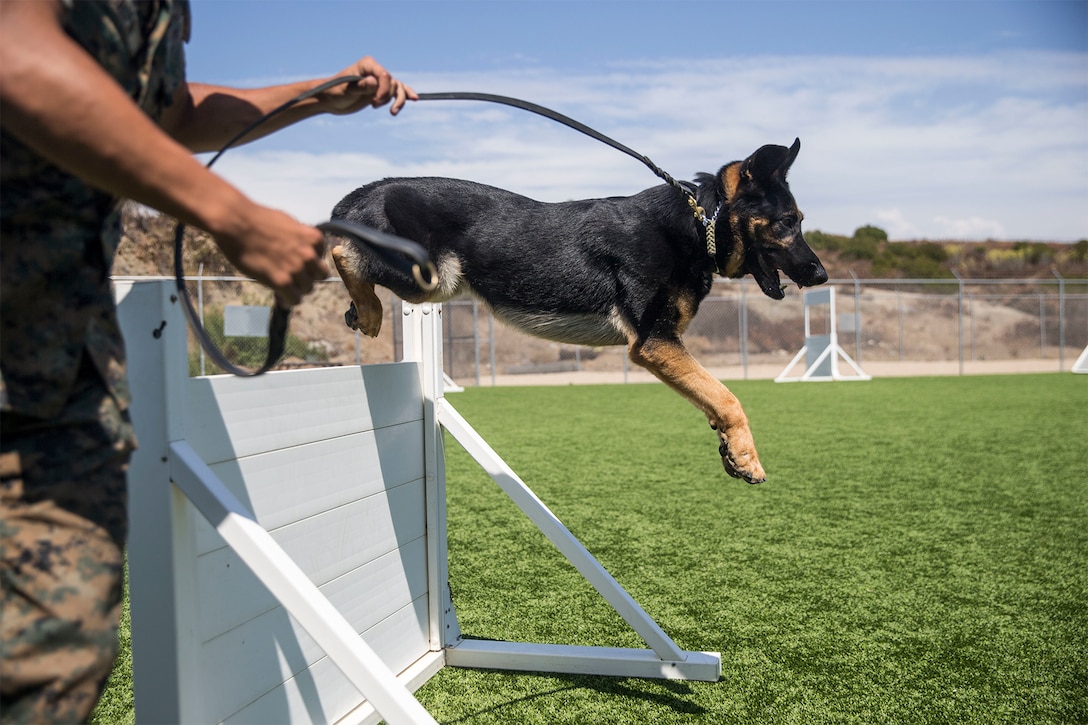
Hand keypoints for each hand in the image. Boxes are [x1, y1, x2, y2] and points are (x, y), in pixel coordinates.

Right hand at [213, 204, 329, 307]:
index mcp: (313, 238)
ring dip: (296, 289)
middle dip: (307, 276)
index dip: (310, 262)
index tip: (299, 264)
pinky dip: (288, 300)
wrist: (236, 223)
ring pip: (307, 289)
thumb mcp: (288, 223)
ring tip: (283, 286)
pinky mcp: (281, 281)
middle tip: (293, 277)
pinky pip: (294, 299)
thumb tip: (301, 247)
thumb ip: (300, 238)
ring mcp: (297, 269)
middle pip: (319, 276)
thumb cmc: (257, 219)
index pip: (321, 258)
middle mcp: (309, 254)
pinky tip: (279, 296)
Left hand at [321, 56, 417, 115]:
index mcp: (368, 65)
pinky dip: (404, 95)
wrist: (330, 99)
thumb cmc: (335, 91)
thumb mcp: (345, 89)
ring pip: (397, 88)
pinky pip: (396, 91)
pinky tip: (414, 98)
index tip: (374, 103)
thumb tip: (373, 82)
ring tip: (393, 112)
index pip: (384, 75)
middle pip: (392, 83)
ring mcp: (379, 81)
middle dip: (388, 97)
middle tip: (374, 105)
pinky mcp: (380, 91)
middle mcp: (375, 71)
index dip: (384, 90)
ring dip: (398, 100)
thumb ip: (360, 85)